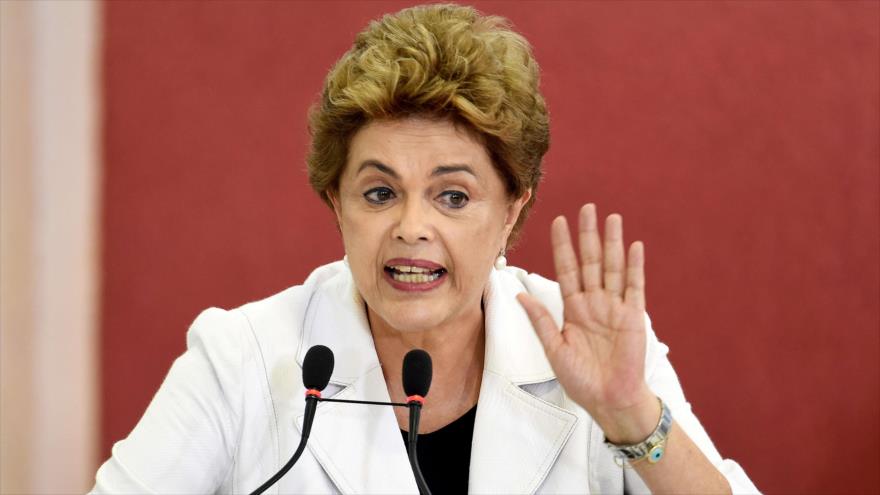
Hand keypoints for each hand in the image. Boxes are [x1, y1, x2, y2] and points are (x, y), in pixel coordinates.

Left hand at [517, 204, 658, 443]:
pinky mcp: (634, 316)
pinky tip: (633, 246)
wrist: (609, 400)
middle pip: (590, 261)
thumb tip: (519, 295)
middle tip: (587, 208)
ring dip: (612, 243)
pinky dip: (634, 266)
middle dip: (588, 235)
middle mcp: (594, 303)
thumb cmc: (581, 380)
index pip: (566, 269)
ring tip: (612, 218)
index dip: (563, 246)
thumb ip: (541, 320)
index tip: (558, 221)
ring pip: (613, 267)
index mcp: (573, 309)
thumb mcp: (554, 349)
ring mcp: (615, 307)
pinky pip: (634, 286)